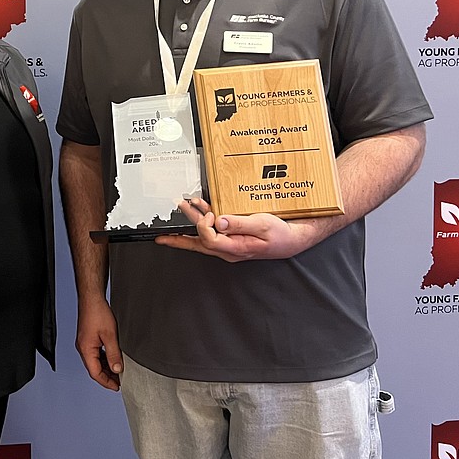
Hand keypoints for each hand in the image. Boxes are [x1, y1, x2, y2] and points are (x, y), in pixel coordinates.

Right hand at [75, 295, 122, 390]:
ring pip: (95, 362)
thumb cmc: (97, 313)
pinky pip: (96, 354)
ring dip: (106, 368)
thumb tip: (117, 369)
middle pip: (94, 369)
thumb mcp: (110, 335)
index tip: (117, 387)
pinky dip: (104, 359)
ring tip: (118, 371)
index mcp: (86, 349)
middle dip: (107, 377)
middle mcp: (83, 348)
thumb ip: (114, 354)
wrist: (92, 298)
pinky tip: (112, 358)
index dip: (106, 382)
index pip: (95, 373)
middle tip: (120, 381)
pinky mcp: (88, 338)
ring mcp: (84, 343)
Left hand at [154, 198, 319, 260]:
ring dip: (191, 223)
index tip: (207, 212)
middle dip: (179, 236)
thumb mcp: (263, 226)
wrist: (294, 238)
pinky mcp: (232, 238)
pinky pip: (214, 232)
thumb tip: (219, 221)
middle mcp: (229, 249)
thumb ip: (240, 224)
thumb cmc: (281, 235)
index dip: (203, 225)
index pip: (209, 240)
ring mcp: (230, 245)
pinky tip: (200, 208)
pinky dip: (204, 220)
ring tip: (181, 208)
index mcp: (235, 248)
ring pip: (204, 237)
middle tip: (163, 231)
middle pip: (199, 243)